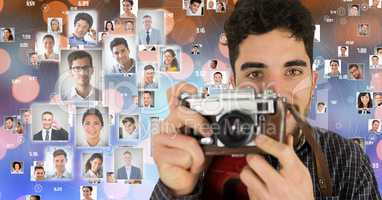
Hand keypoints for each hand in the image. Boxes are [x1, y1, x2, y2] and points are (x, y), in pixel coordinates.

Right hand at [152, 82, 211, 196]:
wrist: (183, 181)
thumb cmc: (192, 159)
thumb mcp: (203, 142)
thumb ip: (206, 130)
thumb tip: (217, 125)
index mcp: (175, 119)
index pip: (173, 96)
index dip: (183, 88)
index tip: (195, 89)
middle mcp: (165, 126)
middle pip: (182, 113)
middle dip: (199, 123)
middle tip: (207, 133)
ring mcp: (159, 139)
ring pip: (189, 143)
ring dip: (197, 156)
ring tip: (191, 159)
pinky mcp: (158, 154)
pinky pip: (185, 157)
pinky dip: (192, 165)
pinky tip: (184, 166)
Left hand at [240, 135, 313, 199]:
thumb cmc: (301, 193)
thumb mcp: (302, 173)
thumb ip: (292, 155)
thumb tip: (286, 138)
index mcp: (294, 175)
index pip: (281, 152)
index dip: (268, 142)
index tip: (260, 138)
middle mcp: (279, 186)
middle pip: (255, 161)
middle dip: (253, 156)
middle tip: (256, 156)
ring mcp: (266, 196)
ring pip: (246, 174)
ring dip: (249, 170)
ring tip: (257, 171)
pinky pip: (246, 187)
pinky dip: (251, 183)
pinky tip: (260, 184)